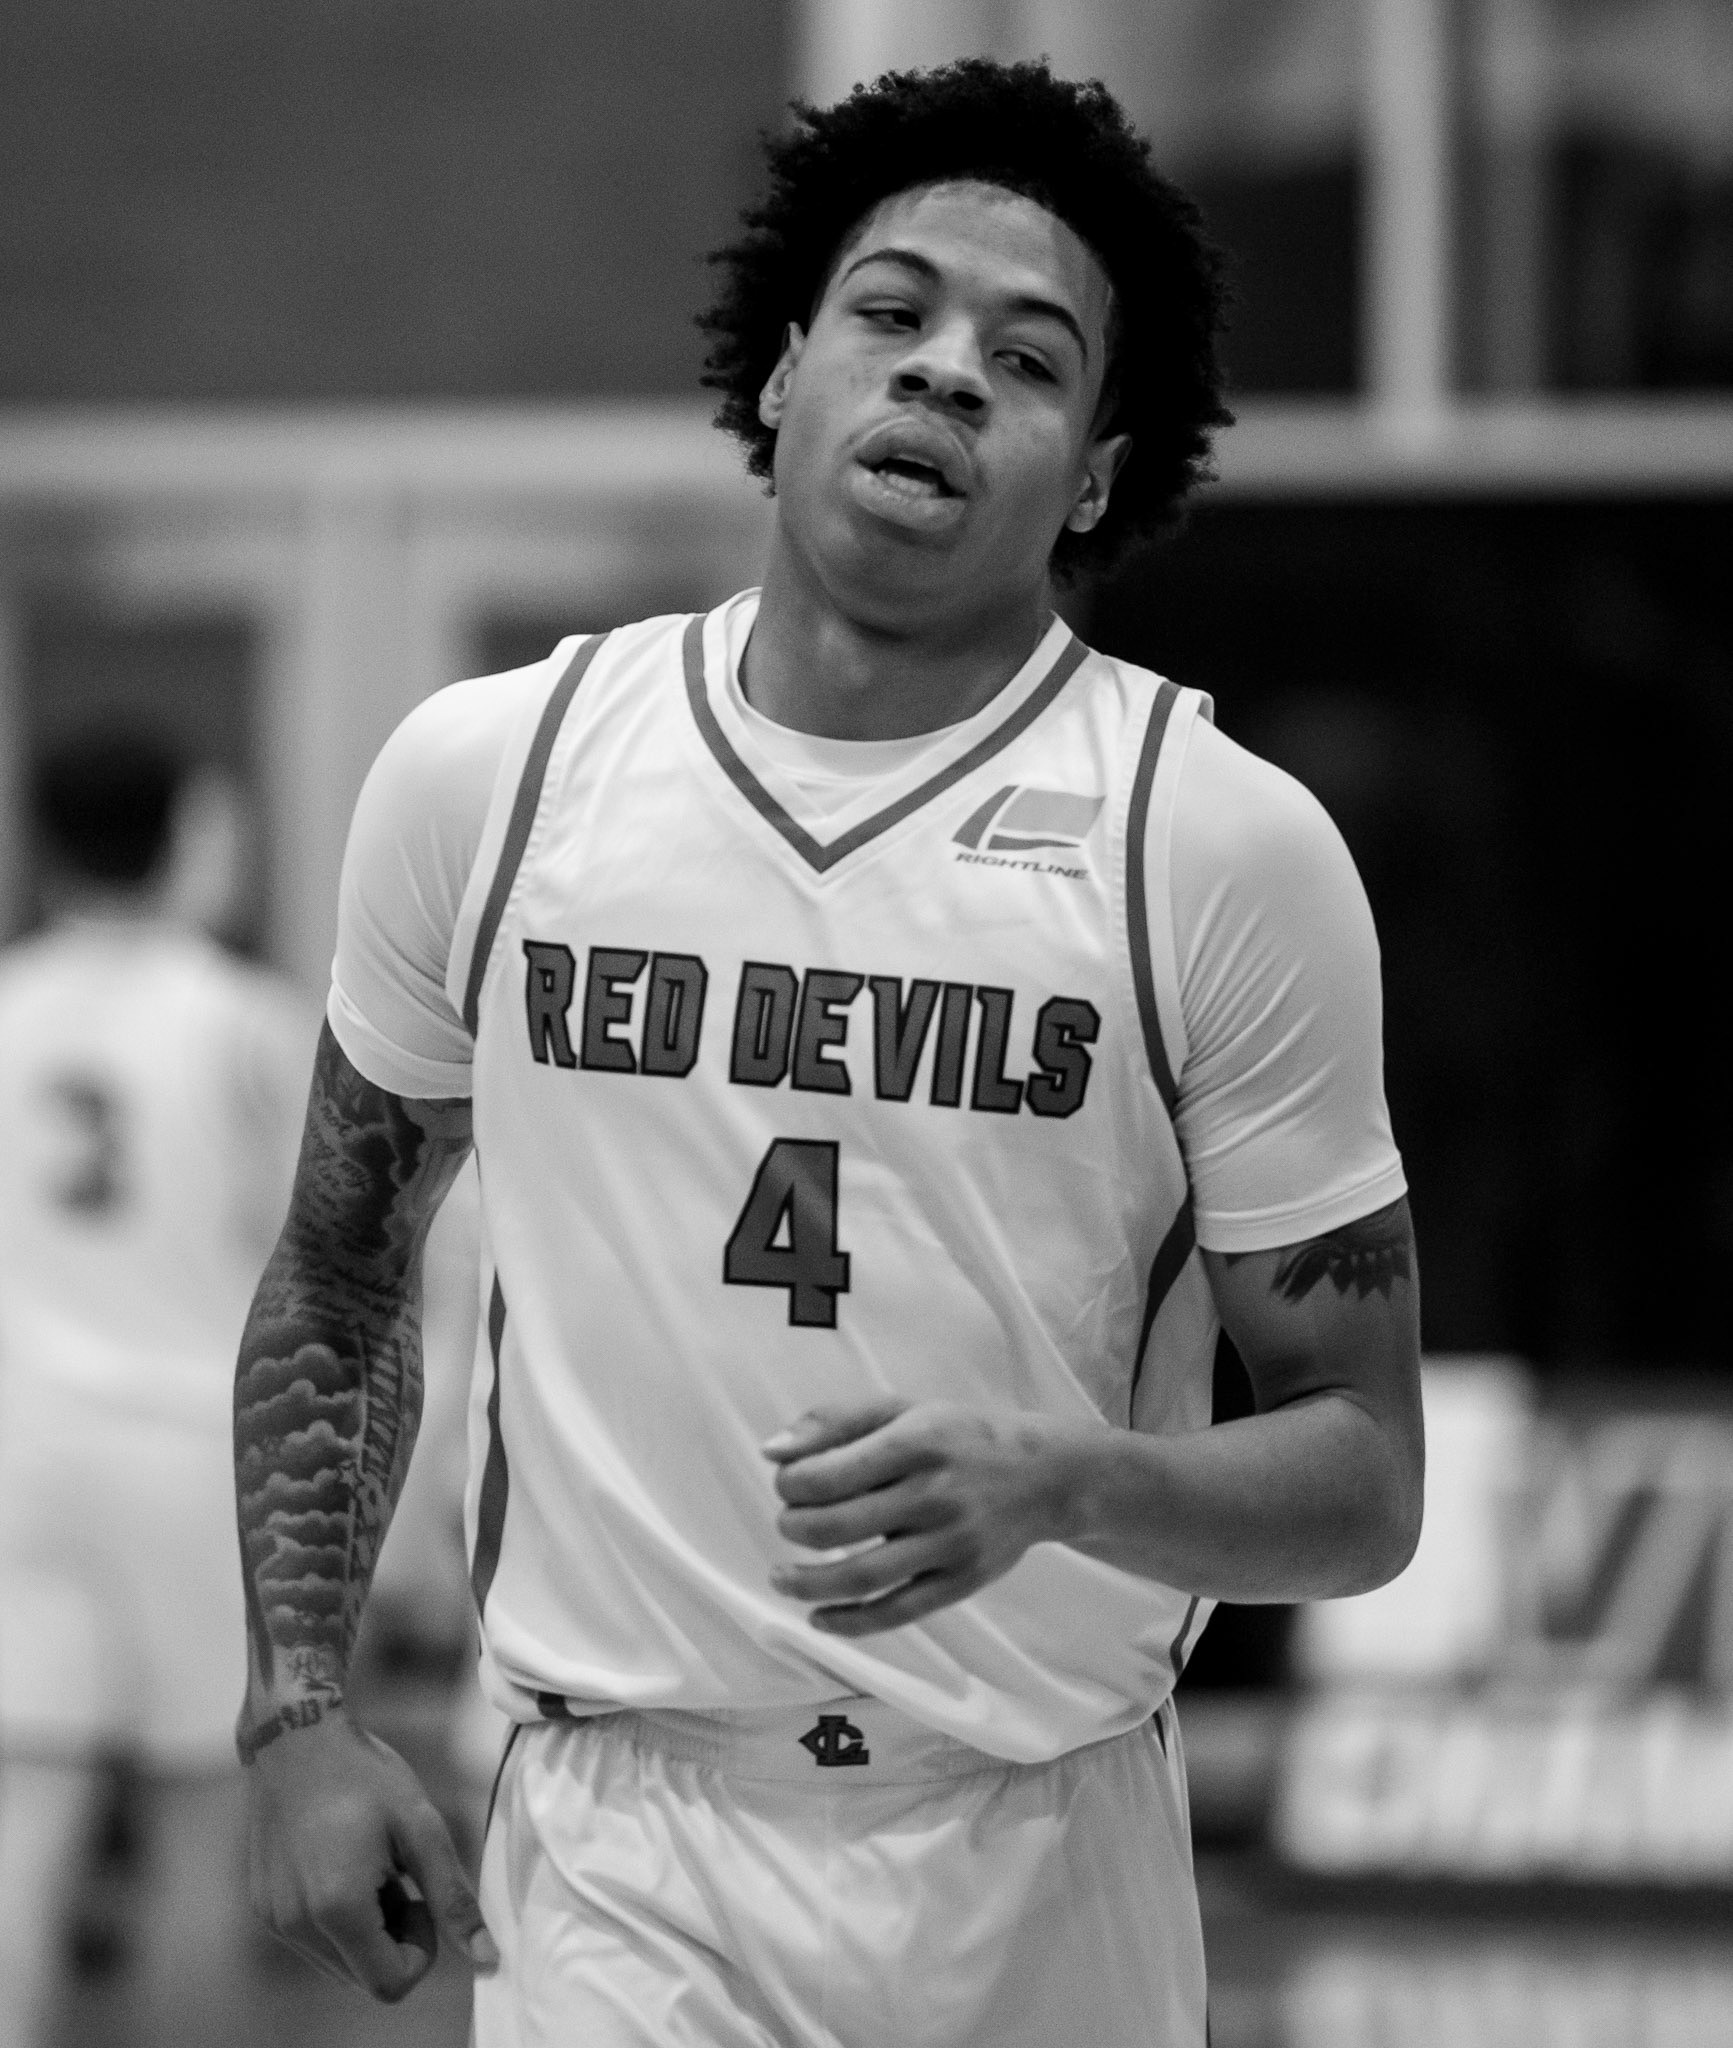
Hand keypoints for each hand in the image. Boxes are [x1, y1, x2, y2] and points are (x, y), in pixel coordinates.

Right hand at [243, 1705, 498, 2000]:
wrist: (296, 1738)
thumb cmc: (366, 1775)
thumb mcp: (421, 1828)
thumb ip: (452, 1898)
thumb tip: (488, 1959)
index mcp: (337, 1909)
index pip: (390, 1984)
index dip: (421, 1951)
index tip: (420, 1897)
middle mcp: (297, 1925)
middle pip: (364, 1978)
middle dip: (394, 1940)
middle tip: (398, 1877)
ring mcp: (274, 1920)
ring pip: (339, 1964)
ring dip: (367, 1932)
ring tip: (372, 1868)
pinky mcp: (263, 1909)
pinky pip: (313, 1942)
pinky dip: (338, 1921)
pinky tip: (343, 1866)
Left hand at [763, 1398, 1076, 1634]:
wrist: (1043, 1473)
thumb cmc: (957, 1436)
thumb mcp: (902, 1409)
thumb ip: (833, 1421)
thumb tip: (770, 1452)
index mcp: (915, 1440)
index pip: (827, 1475)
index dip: (790, 1485)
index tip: (789, 1484)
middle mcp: (935, 1492)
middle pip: (836, 1528)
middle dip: (793, 1528)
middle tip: (788, 1524)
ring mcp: (951, 1542)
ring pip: (862, 1577)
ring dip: (807, 1583)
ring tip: (781, 1576)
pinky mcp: (963, 1580)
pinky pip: (898, 1611)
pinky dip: (850, 1622)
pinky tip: (819, 1617)